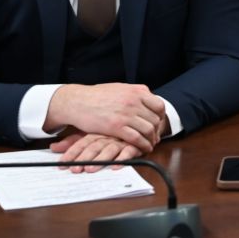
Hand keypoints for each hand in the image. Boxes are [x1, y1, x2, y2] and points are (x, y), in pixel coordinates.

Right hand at [45, 83, 164, 152]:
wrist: (77, 101)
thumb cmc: (96, 96)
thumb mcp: (120, 88)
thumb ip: (134, 93)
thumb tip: (146, 96)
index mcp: (137, 91)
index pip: (159, 105)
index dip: (161, 117)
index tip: (158, 123)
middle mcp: (134, 101)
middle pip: (155, 119)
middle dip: (157, 130)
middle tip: (155, 137)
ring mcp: (126, 114)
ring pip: (148, 129)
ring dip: (152, 139)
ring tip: (150, 144)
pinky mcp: (117, 126)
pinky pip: (136, 138)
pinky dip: (143, 145)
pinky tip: (144, 148)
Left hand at [49, 132, 143, 172]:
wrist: (136, 118)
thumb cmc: (111, 130)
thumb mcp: (90, 133)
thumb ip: (73, 141)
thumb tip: (53, 147)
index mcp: (97, 131)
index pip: (82, 142)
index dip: (72, 153)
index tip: (63, 164)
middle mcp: (108, 135)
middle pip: (94, 146)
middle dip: (84, 158)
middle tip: (75, 169)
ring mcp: (121, 139)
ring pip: (110, 149)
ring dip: (100, 160)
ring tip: (91, 169)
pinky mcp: (135, 143)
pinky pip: (130, 150)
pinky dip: (123, 158)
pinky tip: (116, 165)